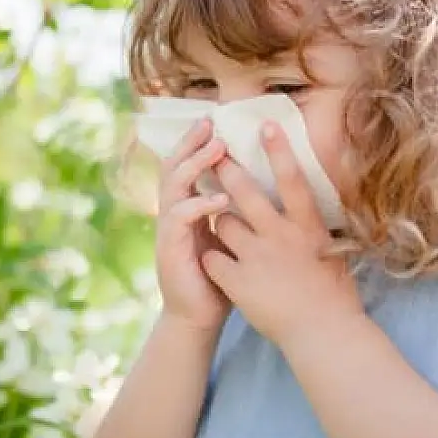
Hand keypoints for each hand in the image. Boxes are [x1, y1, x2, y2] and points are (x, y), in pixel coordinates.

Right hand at [154, 117, 232, 332]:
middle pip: (174, 167)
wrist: (200, 317)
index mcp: (188, 207)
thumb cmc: (221, 277)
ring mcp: (168, 231)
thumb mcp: (231, 237)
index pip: (188, 166)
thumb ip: (238, 212)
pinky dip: (199, 205)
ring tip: (217, 149)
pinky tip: (219, 199)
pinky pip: (180, 219)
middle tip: (210, 123)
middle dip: (191, 143)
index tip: (216, 120)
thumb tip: (268, 185)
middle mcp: (174, 213)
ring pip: (174, 187)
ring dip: (195, 165)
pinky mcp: (170, 250)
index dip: (197, 143)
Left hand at [201, 122, 363, 346]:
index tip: (265, 125)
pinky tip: (214, 262)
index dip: (279, 150)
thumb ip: (315, 228)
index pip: (292, 180)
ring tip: (222, 225)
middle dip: (227, 170)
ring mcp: (257, 258)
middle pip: (246, 193)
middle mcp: (281, 236)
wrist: (323, 334)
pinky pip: (213, 257)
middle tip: (215, 156)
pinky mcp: (238, 281)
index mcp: (308, 227)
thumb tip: (309, 208)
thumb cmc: (334, 296)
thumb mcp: (333, 252)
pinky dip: (211, 258)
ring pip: (223, 222)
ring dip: (220, 220)